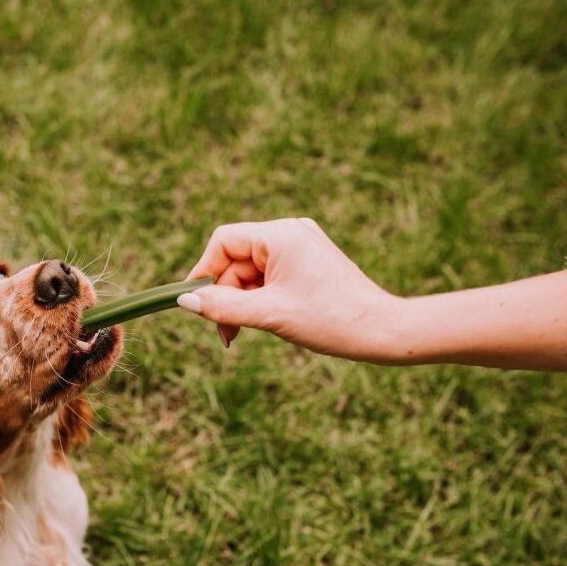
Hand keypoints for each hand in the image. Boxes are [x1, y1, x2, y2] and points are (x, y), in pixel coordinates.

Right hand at [182, 218, 399, 359]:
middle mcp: (290, 232)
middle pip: (236, 259)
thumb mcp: (268, 315)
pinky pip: (270, 276)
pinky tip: (267, 320)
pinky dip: (261, 298)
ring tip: (246, 332)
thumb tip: (184, 301)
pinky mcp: (309, 262)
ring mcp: (301, 246)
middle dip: (226, 295)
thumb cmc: (329, 320)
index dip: (204, 272)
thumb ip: (221, 307)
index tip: (196, 304)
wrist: (383, 331)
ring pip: (252, 271)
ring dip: (242, 301)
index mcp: (280, 234)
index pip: (224, 241)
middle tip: (226, 333)